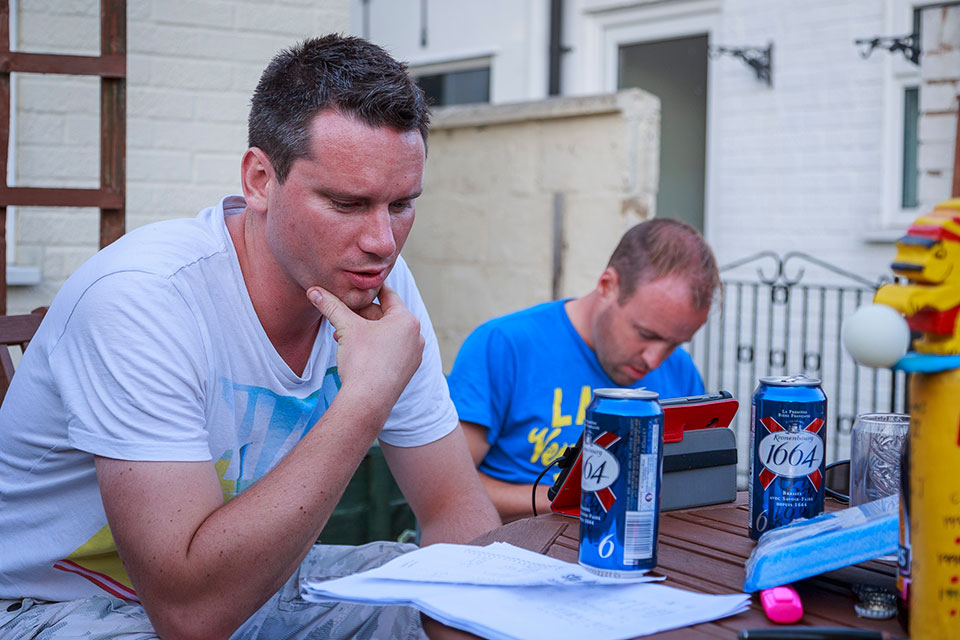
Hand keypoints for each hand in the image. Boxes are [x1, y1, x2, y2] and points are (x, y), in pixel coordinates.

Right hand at [307, 284, 423, 405]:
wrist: (368, 402)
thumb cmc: (362, 362)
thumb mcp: (345, 328)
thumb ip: (331, 306)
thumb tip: (313, 291)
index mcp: (406, 320)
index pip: (387, 295)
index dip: (369, 290)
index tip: (357, 286)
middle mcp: (415, 335)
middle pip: (385, 316)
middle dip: (361, 315)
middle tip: (341, 316)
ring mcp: (413, 354)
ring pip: (386, 334)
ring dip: (365, 331)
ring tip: (343, 335)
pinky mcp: (407, 370)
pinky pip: (391, 350)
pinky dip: (374, 347)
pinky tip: (355, 351)